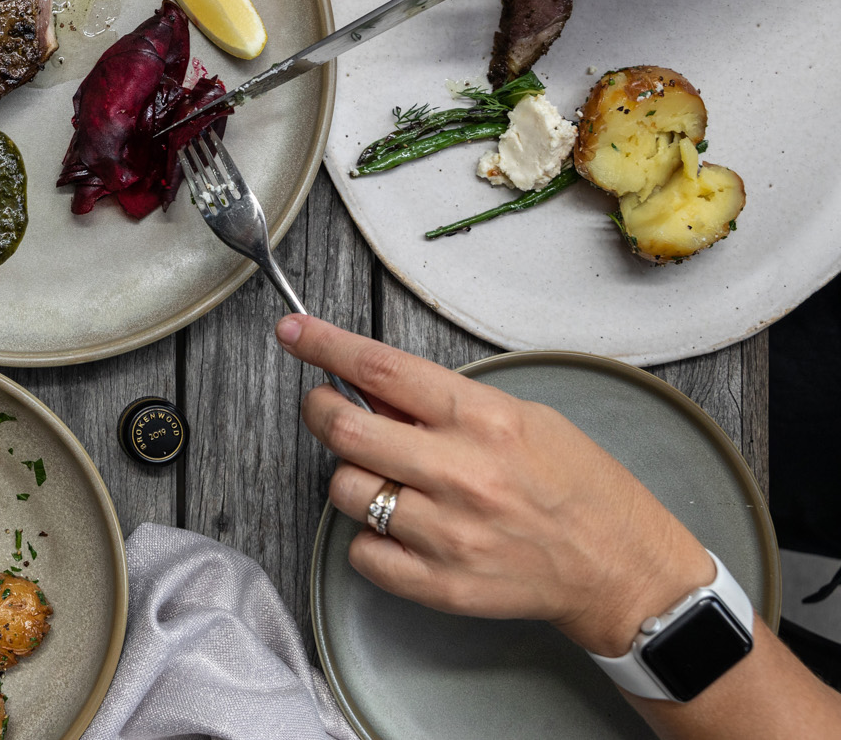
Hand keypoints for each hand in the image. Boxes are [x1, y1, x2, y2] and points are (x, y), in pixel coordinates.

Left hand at [276, 314, 712, 656]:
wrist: (623, 569)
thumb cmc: (577, 486)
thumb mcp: (523, 416)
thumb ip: (444, 403)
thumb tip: (373, 387)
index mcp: (483, 420)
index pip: (380, 369)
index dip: (324, 345)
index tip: (293, 331)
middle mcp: (461, 474)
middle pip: (345, 429)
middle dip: (320, 409)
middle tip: (326, 406)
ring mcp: (449, 533)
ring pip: (346, 490)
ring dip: (351, 476)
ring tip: (386, 476)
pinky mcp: (442, 584)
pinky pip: (362, 552)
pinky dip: (367, 537)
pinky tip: (399, 526)